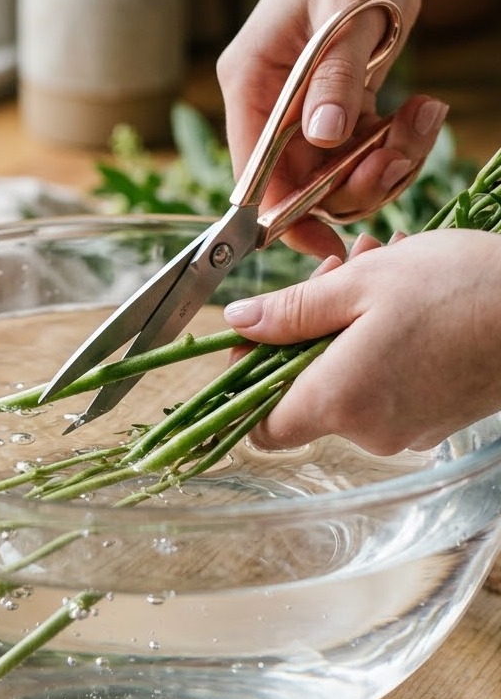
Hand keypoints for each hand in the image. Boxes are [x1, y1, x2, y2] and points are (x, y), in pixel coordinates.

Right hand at [217, 0, 447, 258]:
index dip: (282, 213)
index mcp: (249, 82)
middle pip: (296, 183)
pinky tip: (419, 112)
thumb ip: (334, 76)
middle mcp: (268, 103)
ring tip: (420, 121)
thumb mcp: (349, 12)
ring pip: (332, 175)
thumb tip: (323, 137)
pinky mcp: (333, 109)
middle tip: (398, 157)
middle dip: (351, 183)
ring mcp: (300, 110)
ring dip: (383, 164)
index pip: (252, 170)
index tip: (324, 242)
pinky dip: (393, 146)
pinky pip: (357, 155)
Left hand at [223, 229, 500, 454]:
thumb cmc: (460, 288)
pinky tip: (402, 298)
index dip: (249, 382)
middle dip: (305, 328)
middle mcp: (368, 430)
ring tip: (373, 268)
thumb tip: (239, 323)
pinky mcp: (434, 420)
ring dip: (345, 325)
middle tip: (332, 272)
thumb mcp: (360, 284)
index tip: (257, 339)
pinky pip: (383, 385)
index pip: (262, 426)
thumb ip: (290, 311)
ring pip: (346, 380)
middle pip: (304, 391)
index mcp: (338, 401)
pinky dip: (377, 344)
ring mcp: (405, 430)